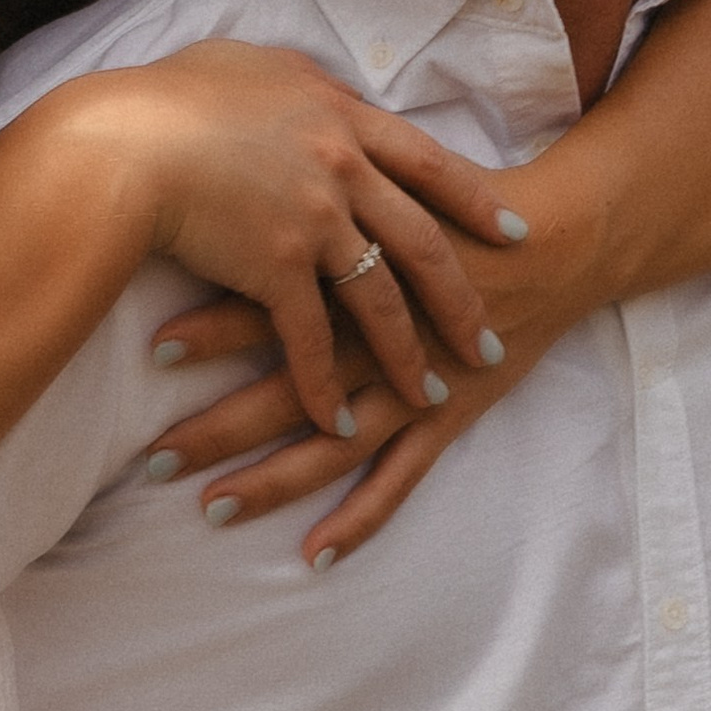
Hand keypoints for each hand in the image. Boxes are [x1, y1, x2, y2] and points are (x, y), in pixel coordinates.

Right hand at [49, 44, 527, 440]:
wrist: (123, 141)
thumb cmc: (168, 96)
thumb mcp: (248, 65)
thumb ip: (293, 82)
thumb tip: (305, 84)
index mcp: (340, 116)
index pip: (429, 164)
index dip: (474, 201)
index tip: (512, 231)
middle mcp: (342, 168)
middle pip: (423, 243)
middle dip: (461, 298)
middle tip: (491, 338)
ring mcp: (313, 220)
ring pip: (380, 300)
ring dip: (408, 355)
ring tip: (430, 394)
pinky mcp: (275, 268)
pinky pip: (312, 341)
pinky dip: (326, 387)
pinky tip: (340, 420)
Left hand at [139, 216, 593, 564]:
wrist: (554, 241)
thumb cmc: (456, 208)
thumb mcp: (389, 180)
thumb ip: (318, 181)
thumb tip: (236, 154)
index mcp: (360, 276)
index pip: (279, 302)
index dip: (218, 327)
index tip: (156, 347)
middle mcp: (380, 339)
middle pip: (291, 389)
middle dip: (220, 426)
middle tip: (156, 457)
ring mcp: (415, 386)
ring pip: (335, 445)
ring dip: (273, 481)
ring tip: (212, 509)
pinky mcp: (449, 417)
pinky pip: (401, 480)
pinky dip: (360, 519)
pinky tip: (314, 556)